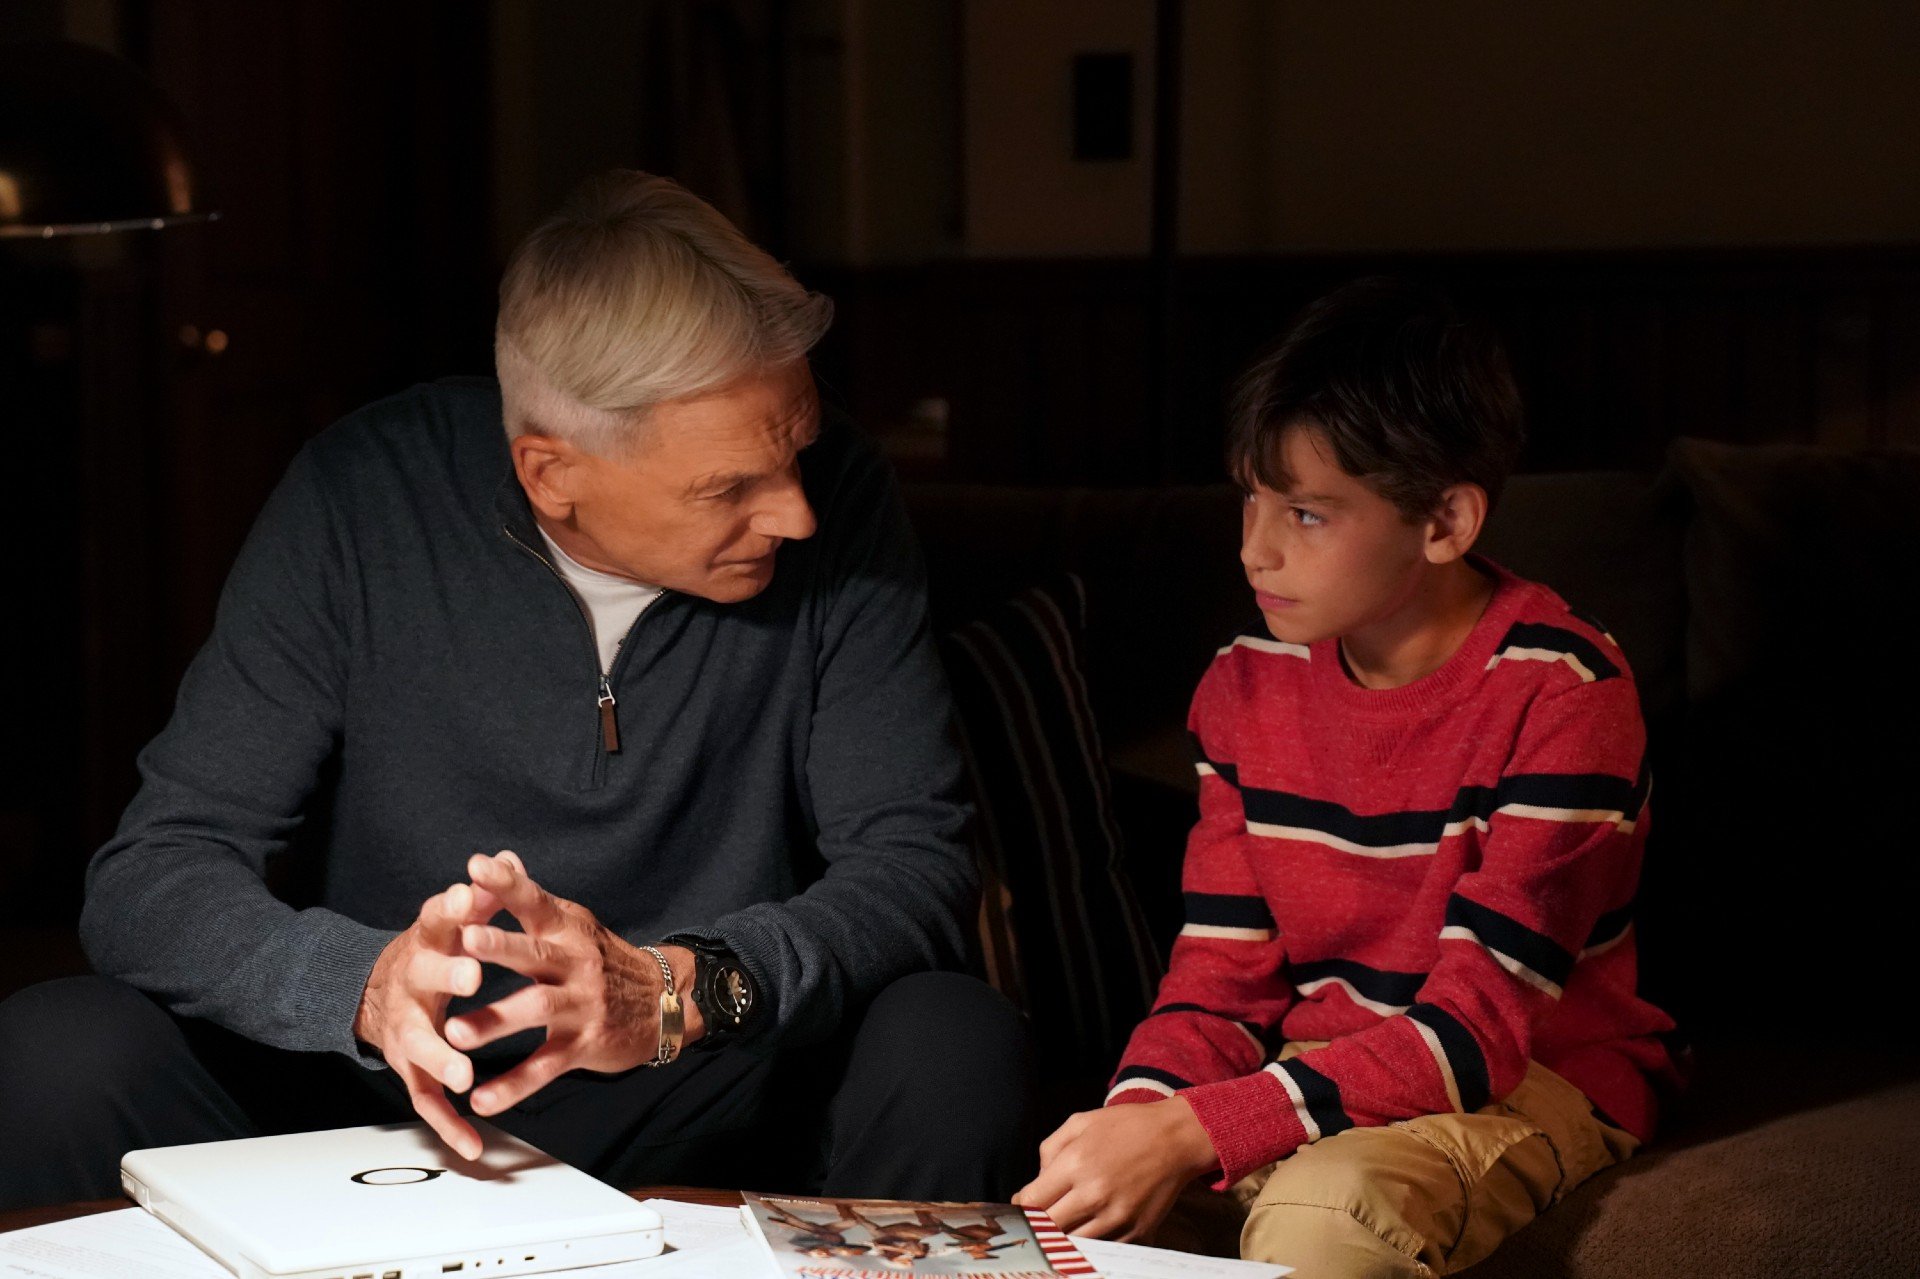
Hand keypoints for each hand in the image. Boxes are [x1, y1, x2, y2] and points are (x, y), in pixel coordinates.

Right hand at [354, 879, 504, 1161]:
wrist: (372, 992)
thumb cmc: (431, 953)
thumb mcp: (449, 922)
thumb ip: (479, 897)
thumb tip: (507, 859)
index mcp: (426, 942)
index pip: (436, 919)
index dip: (453, 908)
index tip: (470, 896)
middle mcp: (411, 983)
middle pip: (425, 977)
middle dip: (448, 975)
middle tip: (472, 976)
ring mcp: (406, 1028)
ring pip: (419, 1045)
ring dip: (441, 1058)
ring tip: (464, 1074)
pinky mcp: (410, 1067)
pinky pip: (427, 1099)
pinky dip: (448, 1124)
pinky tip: (472, 1146)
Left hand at [444, 850, 702, 1115]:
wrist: (665, 1003)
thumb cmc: (603, 960)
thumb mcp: (574, 924)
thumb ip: (532, 899)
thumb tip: (500, 857)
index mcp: (568, 930)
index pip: (535, 901)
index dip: (507, 884)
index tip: (476, 865)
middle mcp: (575, 964)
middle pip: (535, 954)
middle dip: (500, 947)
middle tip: (465, 940)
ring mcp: (581, 1006)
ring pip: (536, 1012)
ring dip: (495, 1023)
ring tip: (455, 1035)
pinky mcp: (584, 1046)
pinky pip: (544, 1067)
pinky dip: (513, 1086)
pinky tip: (480, 1100)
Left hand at [1011, 1098, 1218, 1241]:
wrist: (1176, 1138)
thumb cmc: (1125, 1127)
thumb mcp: (1080, 1122)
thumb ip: (1049, 1149)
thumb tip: (1035, 1182)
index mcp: (1075, 1164)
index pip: (1032, 1200)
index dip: (1021, 1206)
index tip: (1024, 1204)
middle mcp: (1094, 1194)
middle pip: (1048, 1227)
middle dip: (1038, 1223)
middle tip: (1039, 1217)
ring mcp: (1116, 1217)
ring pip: (1072, 1243)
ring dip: (1063, 1235)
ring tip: (1065, 1222)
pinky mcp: (1135, 1231)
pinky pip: (1102, 1248)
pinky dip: (1091, 1242)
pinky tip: (1090, 1226)